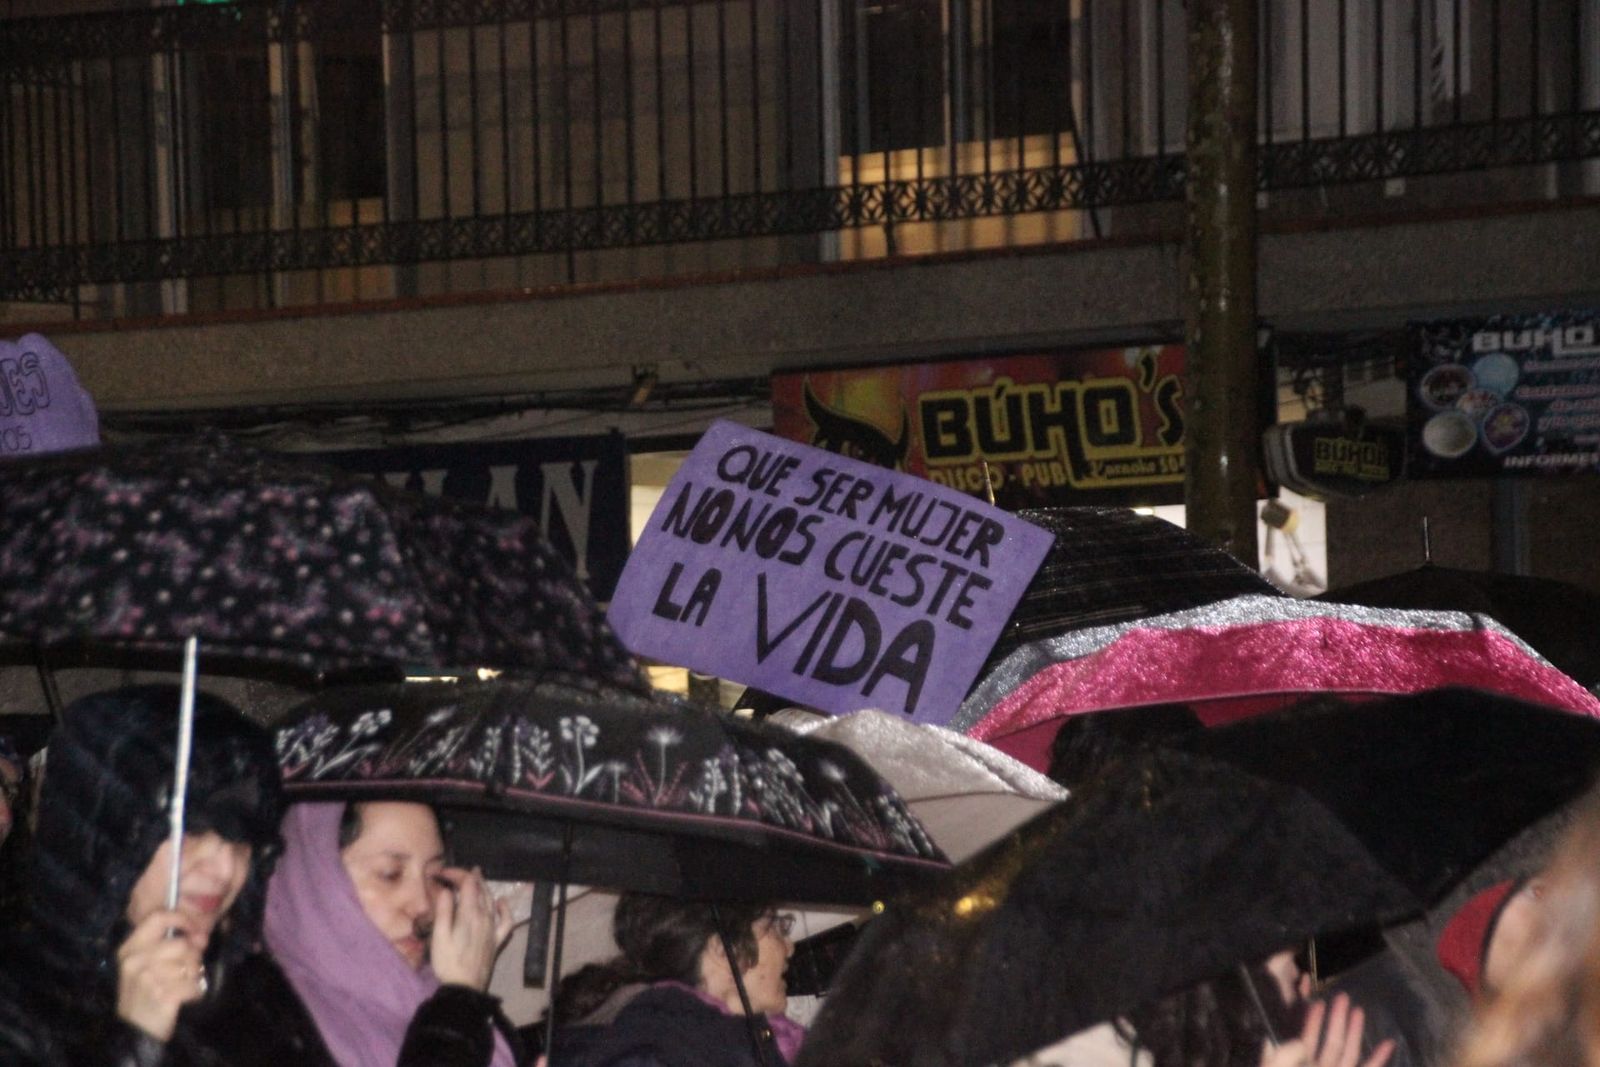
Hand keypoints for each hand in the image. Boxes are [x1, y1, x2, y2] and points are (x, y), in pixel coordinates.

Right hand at [116, 909, 206, 1042]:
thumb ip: (173, 945)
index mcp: (130, 949)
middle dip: (193, 957)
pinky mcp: (162, 995)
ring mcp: (147, 978)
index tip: (193, 930)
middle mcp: (135, 960)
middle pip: (182, 944)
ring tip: (183, 985)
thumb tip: (202, 935)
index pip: (157, 917)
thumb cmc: (146, 993)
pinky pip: (193, 984)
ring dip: (194, 976)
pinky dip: (195, 992)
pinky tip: (184, 998)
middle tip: (189, 970)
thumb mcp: (148, 965)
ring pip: (190, 963)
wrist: (135, 1031)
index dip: (181, 919)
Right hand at [428, 866, 510, 990]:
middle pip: (480, 889)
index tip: (440, 873)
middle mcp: (485, 917)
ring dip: (484, 887)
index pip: (467, 884)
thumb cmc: (448, 962)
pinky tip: (501, 903)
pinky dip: (505, 909)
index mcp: (470, 914)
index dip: (456, 873)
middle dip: (468, 877)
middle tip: (455, 873)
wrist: (465, 988)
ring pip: (492, 900)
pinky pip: (506, 921)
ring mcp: (493, 929)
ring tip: (476, 878)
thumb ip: (444, 911)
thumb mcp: (439, 936)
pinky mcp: (497, 940)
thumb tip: (447, 890)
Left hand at [1258, 994, 1394, 1066]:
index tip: (1315, 999)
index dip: (1309, 1018)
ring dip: (1355, 1032)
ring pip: (1348, 1051)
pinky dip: (1378, 1058)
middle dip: (1336, 1018)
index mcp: (1297, 1062)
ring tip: (1359, 1010)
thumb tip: (1297, 1041)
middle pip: (1330, 1040)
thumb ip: (1282, 1057)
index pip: (1303, 1036)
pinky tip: (1388, 1043)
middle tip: (1343, 996)